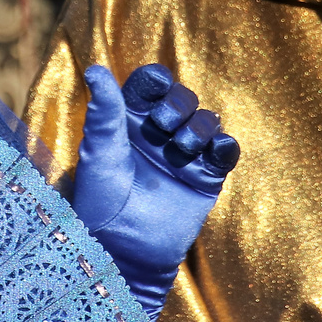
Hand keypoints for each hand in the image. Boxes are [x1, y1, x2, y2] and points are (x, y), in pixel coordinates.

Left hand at [73, 64, 239, 321]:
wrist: (123, 252)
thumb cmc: (100, 204)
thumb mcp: (99, 154)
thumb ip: (104, 112)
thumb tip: (95, 68)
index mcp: (129, 122)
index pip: (150, 86)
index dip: (156, 82)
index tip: (156, 86)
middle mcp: (159, 134)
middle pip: (182, 98)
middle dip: (178, 105)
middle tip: (165, 126)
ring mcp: (184, 155)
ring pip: (206, 119)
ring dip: (199, 126)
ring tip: (183, 148)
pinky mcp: (206, 178)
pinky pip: (225, 151)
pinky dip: (224, 146)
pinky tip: (212, 152)